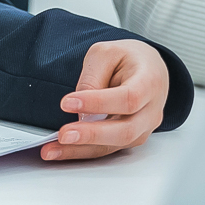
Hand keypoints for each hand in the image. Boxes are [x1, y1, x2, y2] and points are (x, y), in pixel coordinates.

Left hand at [41, 39, 168, 161]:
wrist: (147, 68)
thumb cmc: (127, 59)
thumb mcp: (106, 53)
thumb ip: (92, 77)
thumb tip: (79, 105)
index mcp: (150, 82)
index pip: (128, 98)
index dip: (98, 103)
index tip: (68, 102)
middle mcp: (151, 111)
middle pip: (125, 130)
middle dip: (91, 135)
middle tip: (63, 134)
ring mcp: (143, 128)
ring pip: (114, 145)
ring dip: (81, 150)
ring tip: (52, 149)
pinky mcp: (130, 139)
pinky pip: (106, 149)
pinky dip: (82, 151)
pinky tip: (61, 150)